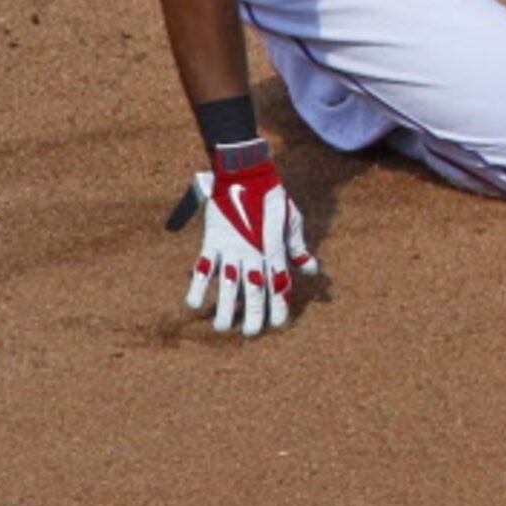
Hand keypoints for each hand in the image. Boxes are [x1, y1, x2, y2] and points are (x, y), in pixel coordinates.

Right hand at [180, 149, 318, 338]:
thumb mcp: (292, 220)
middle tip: (250, 334)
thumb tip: (311, 270)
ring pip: (229, 286)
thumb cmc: (273, 196)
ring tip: (222, 328)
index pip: (279, 285)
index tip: (278, 324)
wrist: (247, 171)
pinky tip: (194, 304)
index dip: (278, 306)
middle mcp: (254, 254)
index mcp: (275, 250)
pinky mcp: (213, 240)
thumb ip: (298, 248)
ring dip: (225, 309)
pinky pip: (203, 267)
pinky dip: (197, 285)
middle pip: (254, 292)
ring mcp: (232, 249)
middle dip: (253, 316)